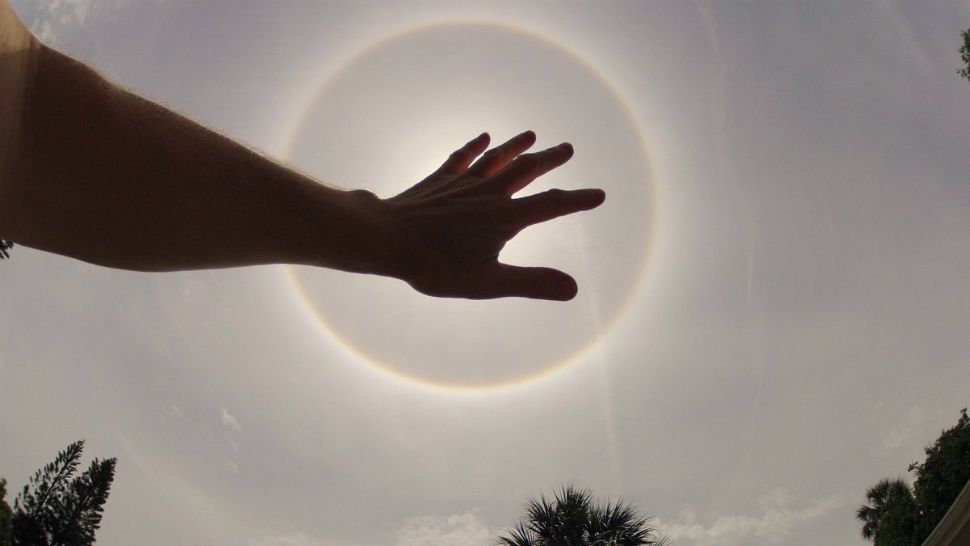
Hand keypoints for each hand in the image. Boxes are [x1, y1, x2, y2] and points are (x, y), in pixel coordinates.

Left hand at [380, 131, 604, 299]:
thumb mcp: (486, 283)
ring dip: (516, 146)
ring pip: (497, 159)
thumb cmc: (434, 266)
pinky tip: (483, 138)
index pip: (550, 205)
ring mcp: (462, 183)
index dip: (577, 200)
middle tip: (567, 149)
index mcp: (503, 218)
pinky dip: (475, 147)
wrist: (386, 238)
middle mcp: (488, 193)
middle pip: (525, 171)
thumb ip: (531, 282)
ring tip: (532, 134)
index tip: (599, 194)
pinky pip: (461, 157)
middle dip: (549, 160)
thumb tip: (573, 288)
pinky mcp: (439, 179)